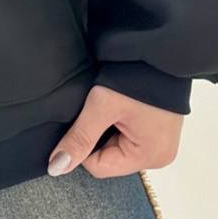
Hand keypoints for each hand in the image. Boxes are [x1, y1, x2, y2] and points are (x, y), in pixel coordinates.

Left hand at [46, 83, 183, 178]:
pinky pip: (128, 136)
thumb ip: (79, 138)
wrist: (158, 50)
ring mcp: (161, 143)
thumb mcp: (102, 107)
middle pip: (109, 158)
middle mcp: (159, 156)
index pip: (99, 166)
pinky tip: (117, 106)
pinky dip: (118, 123)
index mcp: (150, 157)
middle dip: (97, 136)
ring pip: (116, 146)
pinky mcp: (159, 131)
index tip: (83, 120)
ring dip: (107, 129)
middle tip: (99, 110)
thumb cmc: (136, 77)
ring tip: (110, 106)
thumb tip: (56, 167)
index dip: (83, 145)